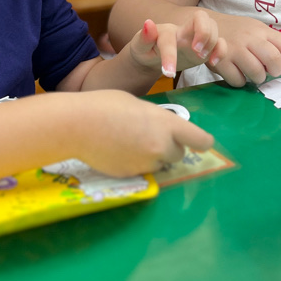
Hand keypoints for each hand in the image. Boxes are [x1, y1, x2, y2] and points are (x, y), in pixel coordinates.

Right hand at [77, 90, 213, 175]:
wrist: (78, 125)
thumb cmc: (106, 105)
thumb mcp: (139, 105)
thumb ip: (155, 119)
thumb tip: (158, 129)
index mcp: (166, 124)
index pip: (200, 140)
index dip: (202, 141)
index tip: (201, 142)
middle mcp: (161, 146)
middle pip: (179, 154)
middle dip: (171, 147)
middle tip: (153, 137)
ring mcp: (146, 163)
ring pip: (160, 164)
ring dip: (154, 157)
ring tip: (132, 142)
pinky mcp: (131, 175)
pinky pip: (141, 170)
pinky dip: (136, 163)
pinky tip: (118, 151)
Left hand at [126, 11, 223, 77]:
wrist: (152, 56)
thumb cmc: (145, 50)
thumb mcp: (139, 46)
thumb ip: (144, 37)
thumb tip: (148, 24)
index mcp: (166, 31)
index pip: (170, 37)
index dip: (169, 54)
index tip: (167, 73)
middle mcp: (183, 30)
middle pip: (201, 17)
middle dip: (203, 32)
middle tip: (196, 52)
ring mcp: (196, 37)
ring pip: (213, 27)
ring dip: (212, 42)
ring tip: (203, 58)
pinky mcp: (205, 47)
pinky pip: (220, 42)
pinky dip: (221, 51)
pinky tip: (214, 63)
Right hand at [206, 14, 280, 86]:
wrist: (206, 25)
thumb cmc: (236, 31)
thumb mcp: (254, 29)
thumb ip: (270, 42)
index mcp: (260, 30)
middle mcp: (249, 38)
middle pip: (273, 60)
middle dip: (275, 71)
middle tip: (270, 72)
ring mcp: (235, 49)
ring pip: (257, 73)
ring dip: (258, 78)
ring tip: (252, 73)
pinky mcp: (221, 61)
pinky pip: (238, 80)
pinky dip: (240, 81)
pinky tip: (238, 74)